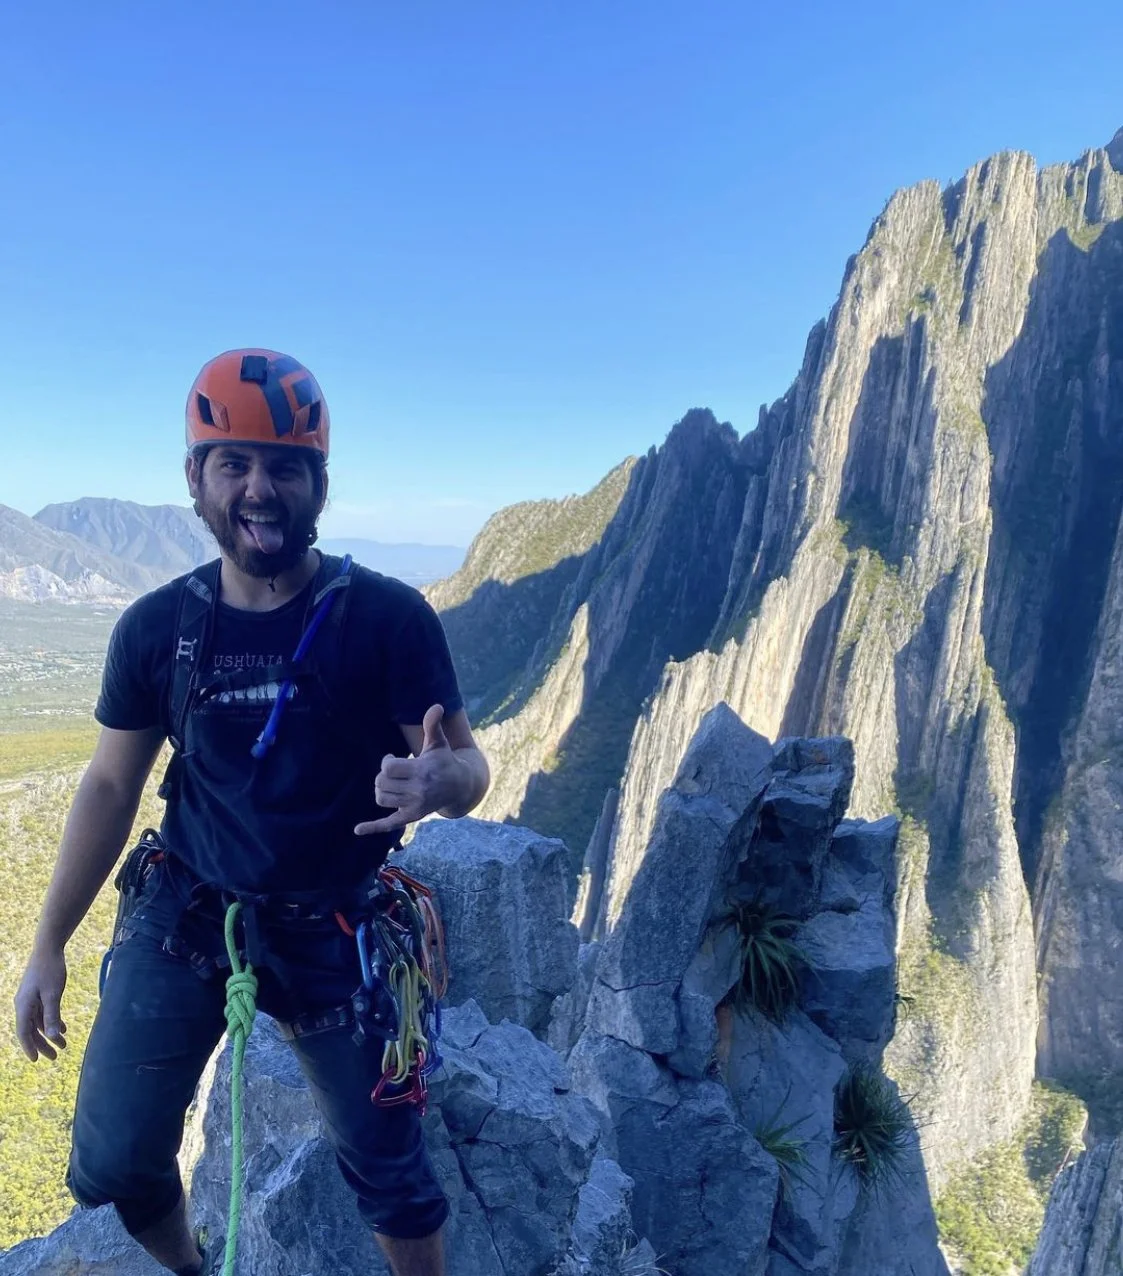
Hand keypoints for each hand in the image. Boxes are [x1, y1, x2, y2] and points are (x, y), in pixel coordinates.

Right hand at [14, 947, 67, 1062]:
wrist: (48, 948)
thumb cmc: (50, 969)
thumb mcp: (53, 994)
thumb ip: (52, 1015)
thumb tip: (51, 1036)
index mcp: (23, 1005)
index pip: (23, 1032)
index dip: (29, 1047)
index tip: (36, 1060)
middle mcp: (24, 1004)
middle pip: (31, 1030)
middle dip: (42, 1044)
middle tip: (55, 1057)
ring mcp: (30, 999)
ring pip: (38, 1022)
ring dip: (49, 1034)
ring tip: (62, 1045)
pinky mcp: (38, 994)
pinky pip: (43, 1013)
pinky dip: (52, 1021)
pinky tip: (62, 1029)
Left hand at [356, 704, 464, 835]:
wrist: (460, 786)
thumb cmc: (444, 761)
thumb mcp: (438, 743)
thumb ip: (433, 725)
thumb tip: (436, 706)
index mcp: (421, 772)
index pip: (388, 769)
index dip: (386, 761)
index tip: (392, 757)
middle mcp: (417, 791)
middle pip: (381, 783)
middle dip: (383, 775)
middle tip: (393, 771)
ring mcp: (414, 806)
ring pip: (381, 799)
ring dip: (381, 789)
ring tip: (392, 783)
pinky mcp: (411, 817)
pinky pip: (388, 824)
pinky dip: (372, 827)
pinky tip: (357, 829)